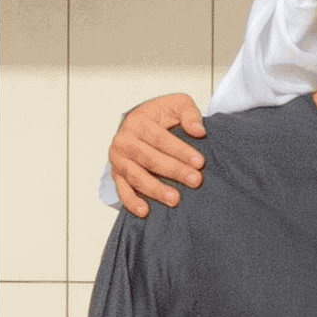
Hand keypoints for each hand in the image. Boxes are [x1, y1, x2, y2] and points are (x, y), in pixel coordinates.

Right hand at [110, 94, 206, 217]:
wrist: (142, 125)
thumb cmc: (161, 116)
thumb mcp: (177, 104)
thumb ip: (189, 114)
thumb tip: (198, 131)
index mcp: (137, 122)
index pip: (159, 138)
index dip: (180, 150)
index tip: (200, 162)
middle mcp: (123, 141)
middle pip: (149, 158)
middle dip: (174, 171)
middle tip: (195, 181)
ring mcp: (118, 160)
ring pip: (136, 177)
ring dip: (155, 189)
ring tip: (175, 199)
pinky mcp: (117, 175)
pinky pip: (122, 191)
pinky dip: (132, 202)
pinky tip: (145, 211)